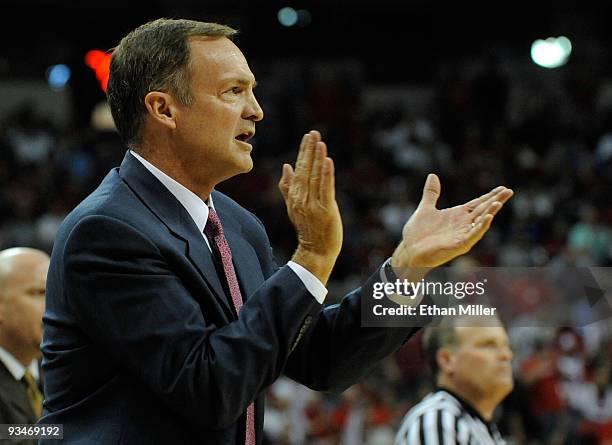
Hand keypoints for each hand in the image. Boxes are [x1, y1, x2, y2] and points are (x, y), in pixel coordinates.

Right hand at [279, 130, 342, 284]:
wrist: (315, 251)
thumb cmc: (307, 228)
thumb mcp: (293, 206)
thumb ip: (288, 187)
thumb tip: (286, 167)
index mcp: (294, 196)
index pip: (298, 169)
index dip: (303, 152)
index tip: (307, 136)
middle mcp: (302, 198)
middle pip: (305, 170)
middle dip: (309, 150)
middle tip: (313, 133)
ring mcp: (313, 204)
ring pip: (315, 177)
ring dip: (317, 158)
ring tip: (320, 142)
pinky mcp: (326, 210)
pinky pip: (325, 189)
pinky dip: (326, 175)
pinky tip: (327, 161)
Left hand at [392, 174, 512, 270]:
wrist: (408, 250)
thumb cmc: (417, 233)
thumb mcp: (425, 208)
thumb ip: (431, 193)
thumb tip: (432, 175)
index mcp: (458, 215)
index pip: (478, 204)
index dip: (490, 196)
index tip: (503, 188)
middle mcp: (463, 225)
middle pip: (483, 210)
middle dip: (496, 201)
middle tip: (509, 191)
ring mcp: (462, 235)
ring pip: (480, 223)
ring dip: (490, 213)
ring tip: (498, 202)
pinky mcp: (459, 245)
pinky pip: (473, 235)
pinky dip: (480, 226)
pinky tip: (488, 218)